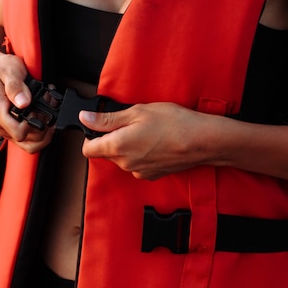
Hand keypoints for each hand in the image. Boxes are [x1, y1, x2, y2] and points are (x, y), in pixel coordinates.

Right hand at [0, 50, 52, 152]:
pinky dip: (37, 132)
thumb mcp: (10, 70)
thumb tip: (24, 103)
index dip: (36, 125)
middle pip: (26, 141)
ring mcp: (1, 128)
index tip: (44, 111)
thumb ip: (16, 87)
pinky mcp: (6, 129)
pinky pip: (25, 140)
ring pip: (28, 143)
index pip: (19, 132)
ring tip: (47, 111)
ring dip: (42, 131)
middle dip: (43, 127)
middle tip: (49, 107)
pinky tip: (42, 117)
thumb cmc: (1, 68)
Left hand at [79, 102, 221, 179]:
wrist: (202, 141)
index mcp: (117, 146)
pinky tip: (156, 142)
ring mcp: (138, 171)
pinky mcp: (151, 175)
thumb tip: (85, 118)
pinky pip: (137, 164)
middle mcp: (125, 163)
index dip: (90, 135)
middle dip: (113, 138)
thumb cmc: (173, 123)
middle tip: (132, 123)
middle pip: (106, 152)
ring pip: (122, 158)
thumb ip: (107, 119)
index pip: (87, 149)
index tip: (100, 125)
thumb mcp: (137, 112)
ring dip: (128, 146)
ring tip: (148, 131)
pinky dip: (141, 154)